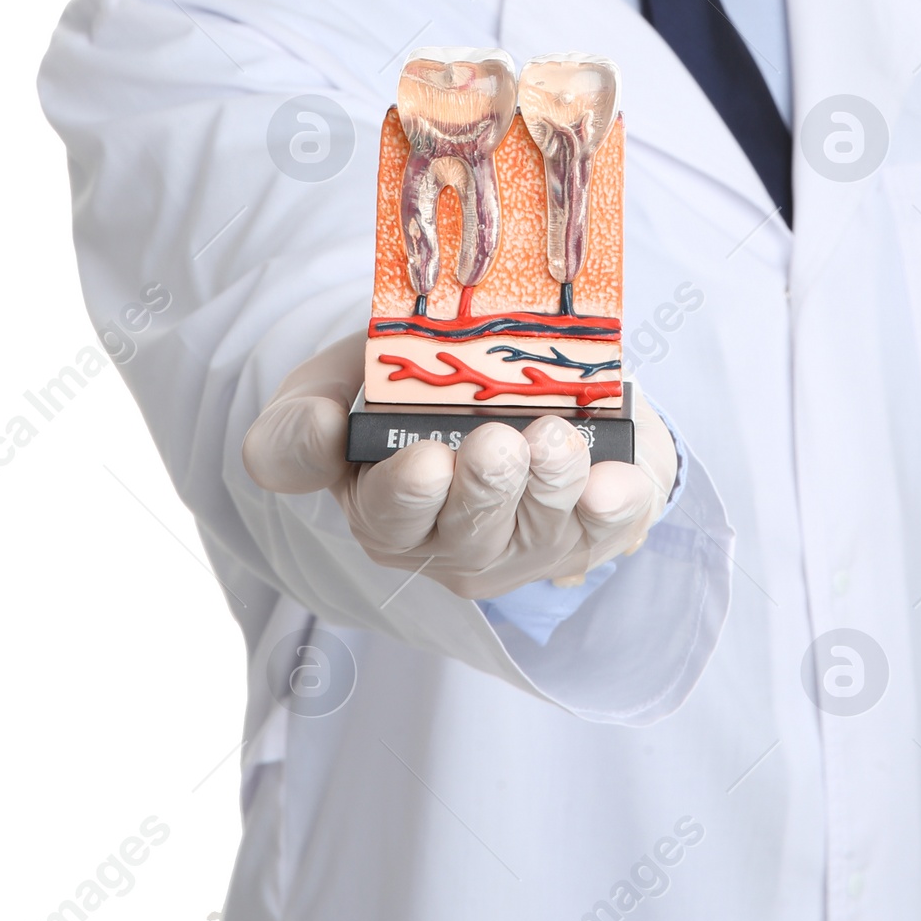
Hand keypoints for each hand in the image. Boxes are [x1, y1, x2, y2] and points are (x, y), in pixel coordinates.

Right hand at [242, 331, 677, 599]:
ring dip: (550, 487)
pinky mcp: (586, 529)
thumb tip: (318, 428)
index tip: (423, 461)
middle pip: (468, 533)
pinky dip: (615, 507)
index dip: (403, 496)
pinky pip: (605, 530)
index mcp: (386, 511)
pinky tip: (617, 481)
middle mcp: (454, 542)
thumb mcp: (338, 387)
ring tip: (555, 441)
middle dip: (485, 489)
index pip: (386, 517)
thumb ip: (303, 417)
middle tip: (496, 445)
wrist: (502, 377)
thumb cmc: (409, 388)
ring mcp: (524, 542)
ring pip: (538, 530)